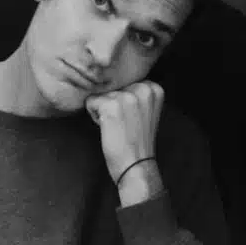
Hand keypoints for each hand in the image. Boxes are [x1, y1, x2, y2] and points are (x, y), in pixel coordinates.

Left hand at [86, 81, 164, 204]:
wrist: (136, 167)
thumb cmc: (137, 140)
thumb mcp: (146, 110)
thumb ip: (137, 93)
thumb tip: (113, 77)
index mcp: (154, 88)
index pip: (126, 82)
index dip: (124, 100)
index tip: (132, 117)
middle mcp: (143, 88)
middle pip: (113, 86)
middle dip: (113, 103)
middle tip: (124, 124)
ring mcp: (127, 96)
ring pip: (101, 94)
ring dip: (103, 109)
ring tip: (117, 126)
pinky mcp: (110, 106)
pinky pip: (91, 102)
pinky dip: (94, 116)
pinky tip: (108, 128)